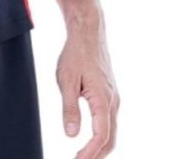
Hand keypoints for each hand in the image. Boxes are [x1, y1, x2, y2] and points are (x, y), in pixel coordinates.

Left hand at [56, 20, 120, 157]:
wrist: (88, 34)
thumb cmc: (75, 54)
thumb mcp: (66, 80)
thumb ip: (69, 108)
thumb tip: (71, 134)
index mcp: (102, 100)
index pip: (101, 136)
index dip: (90, 152)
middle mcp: (112, 101)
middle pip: (110, 138)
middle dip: (97, 154)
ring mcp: (113, 98)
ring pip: (111, 130)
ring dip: (100, 146)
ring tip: (84, 155)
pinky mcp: (110, 94)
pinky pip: (110, 120)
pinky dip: (103, 135)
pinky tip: (91, 138)